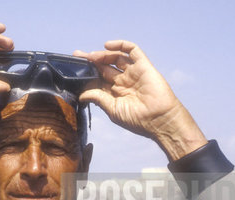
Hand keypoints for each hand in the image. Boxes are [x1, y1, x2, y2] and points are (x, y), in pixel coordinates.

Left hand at [74, 40, 206, 160]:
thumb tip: (81, 94)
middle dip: (91, 61)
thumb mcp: (113, 109)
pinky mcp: (143, 66)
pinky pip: (132, 51)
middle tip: (78, 55)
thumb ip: (98, 98)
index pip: (98, 80)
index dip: (87, 74)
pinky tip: (107, 46)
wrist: (159, 119)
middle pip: (104, 67)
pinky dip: (120, 45)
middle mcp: (123, 82)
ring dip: (102, 55)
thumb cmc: (137, 119)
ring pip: (115, 58)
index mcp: (115, 94)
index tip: (74, 70)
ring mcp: (133, 73)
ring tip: (91, 56)